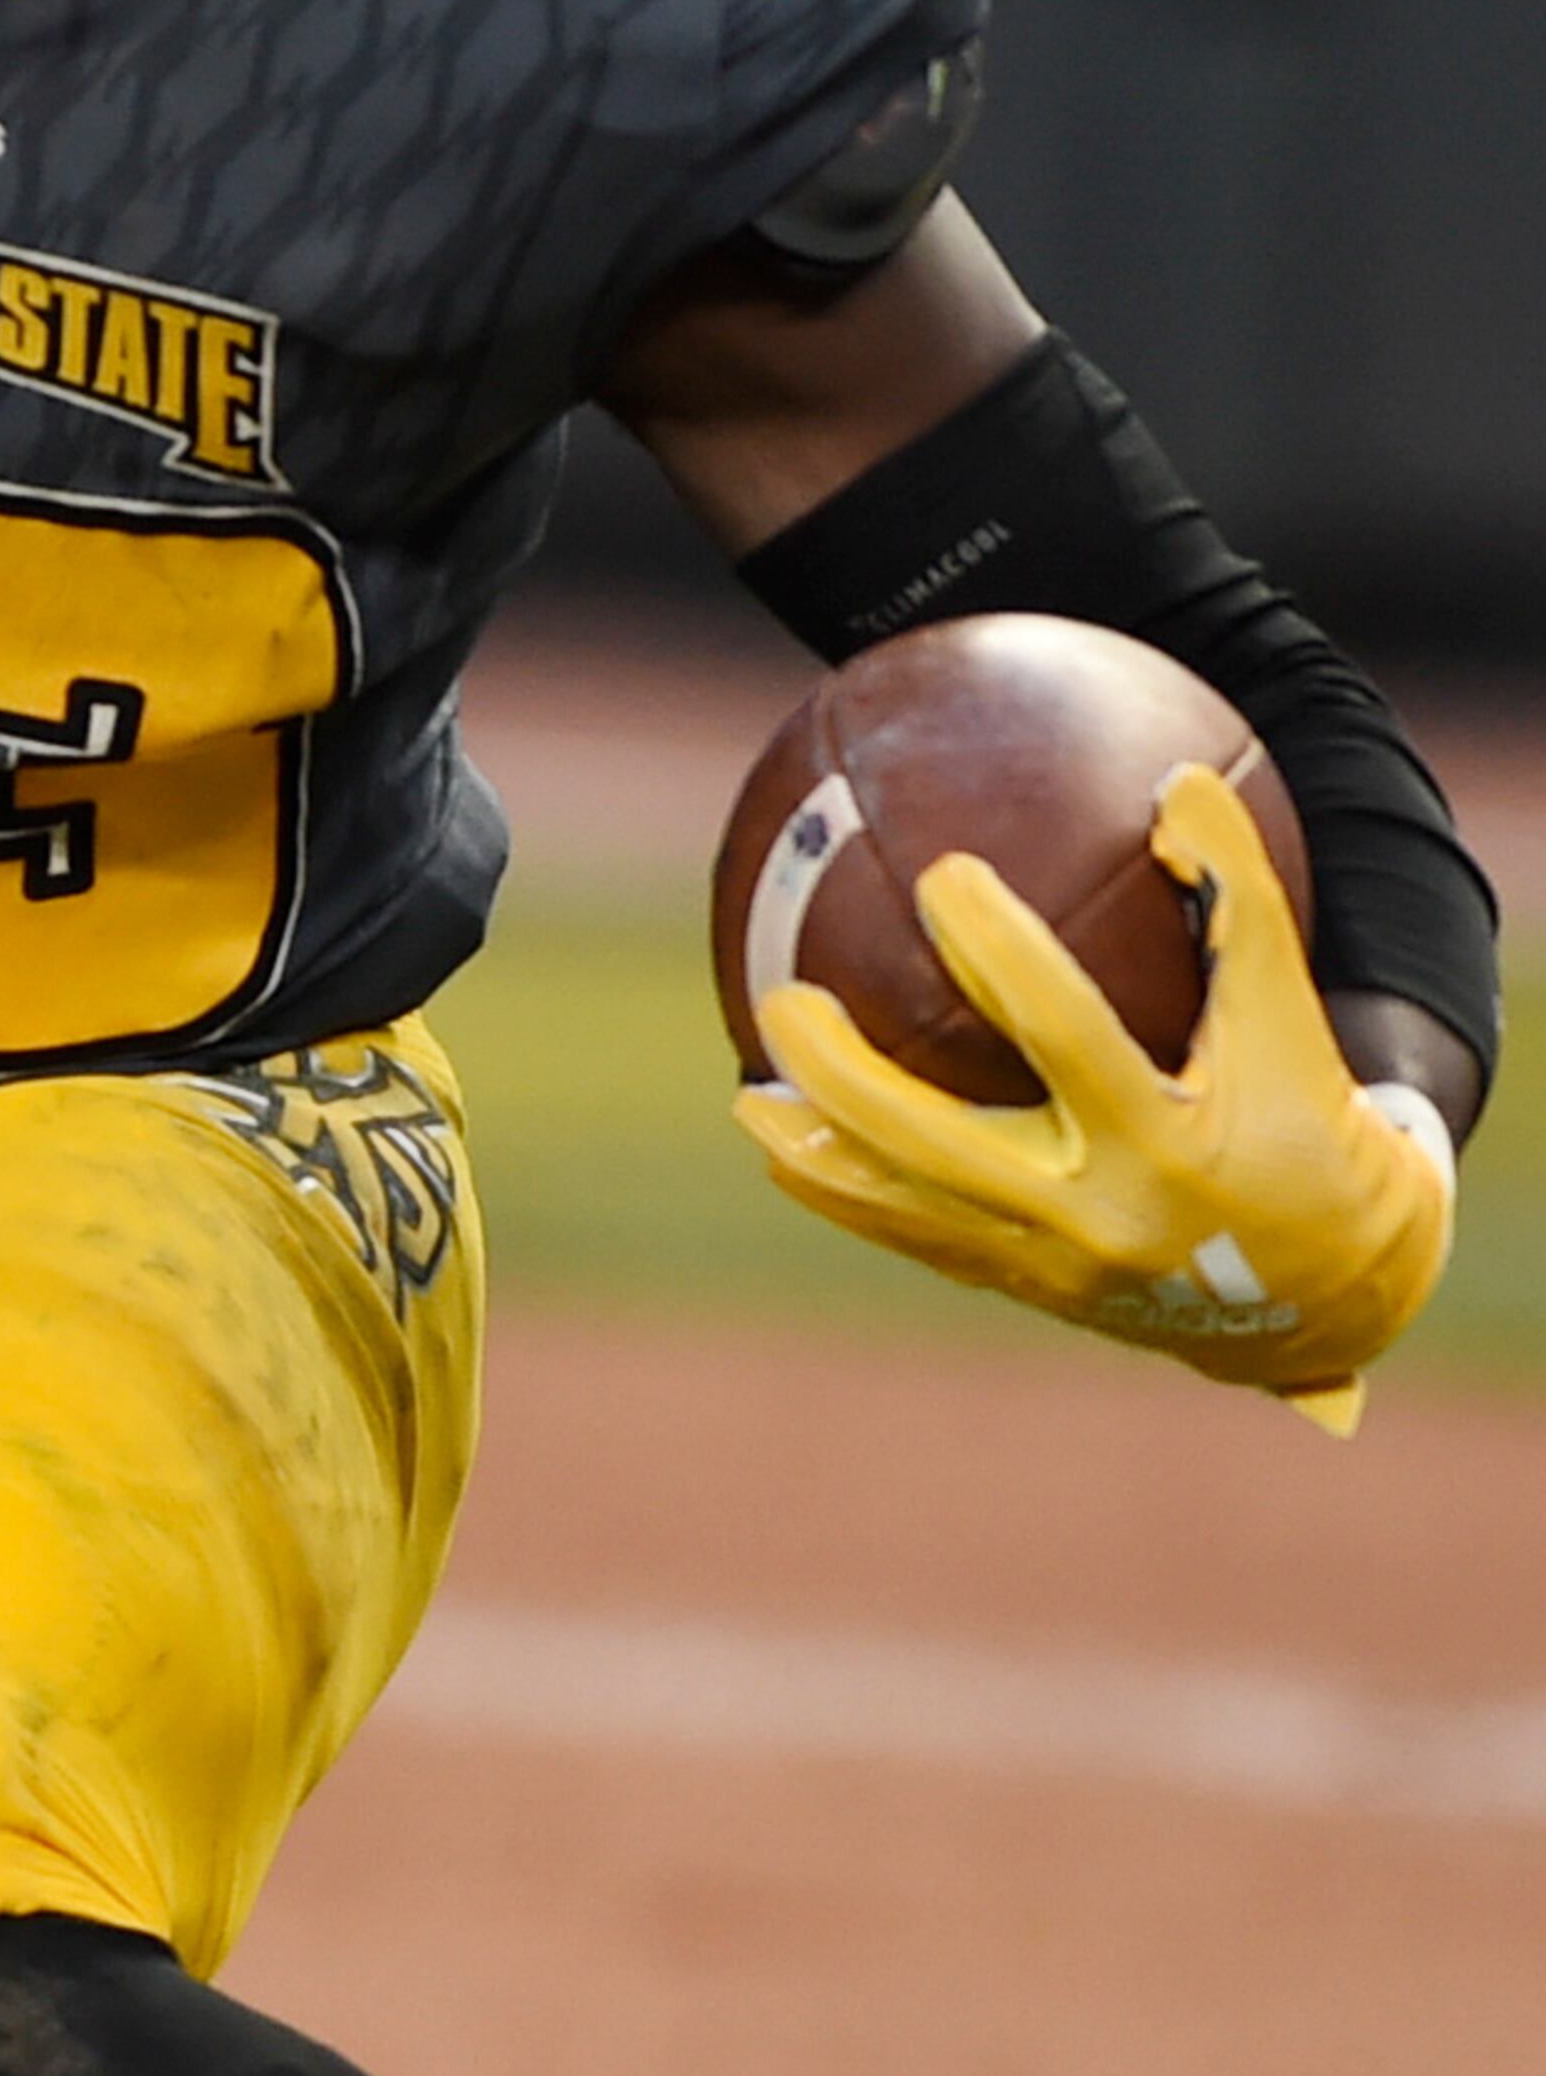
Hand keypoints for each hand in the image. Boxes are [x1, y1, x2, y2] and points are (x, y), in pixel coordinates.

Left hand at [736, 762, 1454, 1428]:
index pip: (1064, 1032)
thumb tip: (1176, 783)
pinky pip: (918, 1239)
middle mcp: (1097, 1215)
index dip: (1002, 953)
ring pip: (907, 1210)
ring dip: (819, 1156)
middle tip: (781, 1003)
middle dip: (852, 1079)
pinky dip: (851, 1196)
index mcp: (1165, 1140)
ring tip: (746, 1102)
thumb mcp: (1292, 1015)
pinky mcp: (1027, 1290)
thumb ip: (1239, 900)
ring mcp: (1052, 1265)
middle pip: (939, 1145)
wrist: (1328, 1292)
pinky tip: (793, 1151)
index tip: (943, 877)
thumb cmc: (1307, 1125)